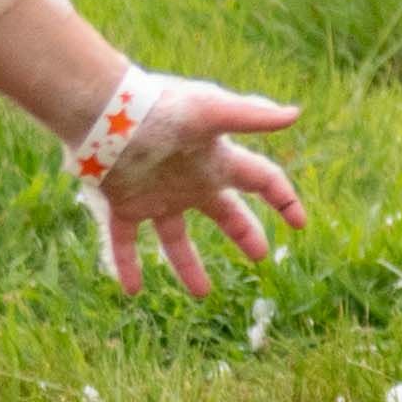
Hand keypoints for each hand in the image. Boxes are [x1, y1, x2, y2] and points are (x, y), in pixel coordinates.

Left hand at [65, 73, 305, 288]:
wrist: (102, 109)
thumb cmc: (159, 107)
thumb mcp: (209, 111)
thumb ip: (251, 116)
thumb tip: (294, 114)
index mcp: (215, 159)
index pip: (260, 180)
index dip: (283, 199)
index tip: (299, 224)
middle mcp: (188, 180)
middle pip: (224, 212)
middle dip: (244, 232)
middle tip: (259, 256)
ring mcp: (156, 195)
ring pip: (175, 238)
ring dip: (189, 266)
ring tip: (201, 294)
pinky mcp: (123, 204)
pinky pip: (125, 241)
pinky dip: (126, 265)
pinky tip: (132, 290)